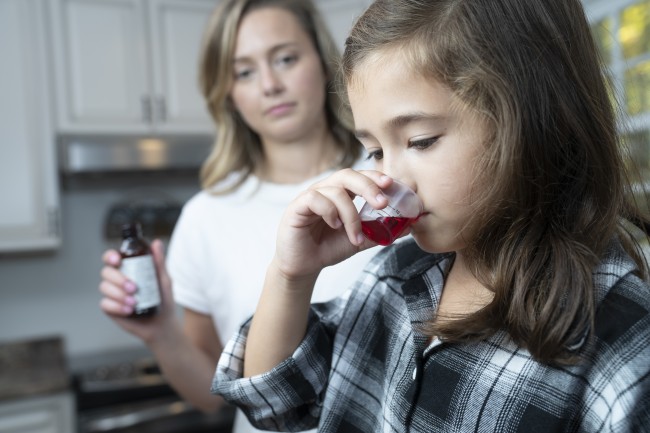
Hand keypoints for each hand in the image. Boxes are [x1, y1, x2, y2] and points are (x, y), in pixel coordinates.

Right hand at [98, 240, 175, 342]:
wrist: (162, 323)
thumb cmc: (163, 298)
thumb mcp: (163, 279)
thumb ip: (159, 262)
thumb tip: (156, 242)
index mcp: (128, 269)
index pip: (112, 258)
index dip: (110, 256)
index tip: (118, 260)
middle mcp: (116, 279)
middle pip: (106, 272)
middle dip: (118, 279)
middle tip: (134, 288)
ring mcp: (112, 294)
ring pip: (104, 287)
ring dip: (118, 294)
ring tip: (134, 302)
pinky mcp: (110, 308)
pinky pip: (105, 304)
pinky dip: (116, 306)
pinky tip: (128, 310)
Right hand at [273, 169, 390, 281]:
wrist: (304, 266)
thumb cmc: (328, 248)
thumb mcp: (360, 240)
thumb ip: (381, 231)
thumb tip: (409, 225)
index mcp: (342, 193)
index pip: (360, 176)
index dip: (376, 177)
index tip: (392, 185)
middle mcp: (326, 190)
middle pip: (348, 175)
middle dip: (368, 186)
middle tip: (382, 203)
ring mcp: (311, 196)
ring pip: (335, 191)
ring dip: (351, 215)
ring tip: (355, 236)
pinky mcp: (297, 206)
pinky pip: (315, 199)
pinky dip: (329, 212)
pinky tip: (334, 226)